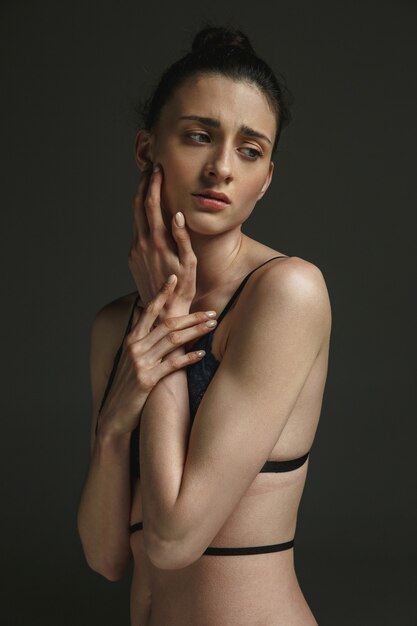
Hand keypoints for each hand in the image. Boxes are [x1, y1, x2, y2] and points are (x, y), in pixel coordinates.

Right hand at [97, 275, 216, 436]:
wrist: (114, 416)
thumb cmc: (126, 387)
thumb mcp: (129, 359)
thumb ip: (140, 337)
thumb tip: (145, 315)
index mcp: (132, 339)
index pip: (149, 310)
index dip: (161, 293)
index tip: (173, 278)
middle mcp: (135, 347)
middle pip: (167, 324)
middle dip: (192, 317)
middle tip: (212, 312)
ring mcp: (140, 363)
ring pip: (173, 341)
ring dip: (195, 332)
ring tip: (212, 326)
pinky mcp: (146, 380)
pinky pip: (172, 365)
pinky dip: (188, 358)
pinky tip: (202, 354)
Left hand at [128, 165, 196, 320]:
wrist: (164, 311)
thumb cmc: (183, 287)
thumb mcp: (190, 263)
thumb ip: (183, 237)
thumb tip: (179, 214)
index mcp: (158, 242)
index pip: (153, 205)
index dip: (154, 185)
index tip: (157, 170)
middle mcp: (142, 244)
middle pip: (138, 206)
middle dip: (143, 185)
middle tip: (149, 170)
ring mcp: (135, 250)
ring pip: (134, 218)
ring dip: (140, 199)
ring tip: (147, 184)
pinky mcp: (132, 257)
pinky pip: (136, 231)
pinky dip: (140, 217)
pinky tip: (148, 212)